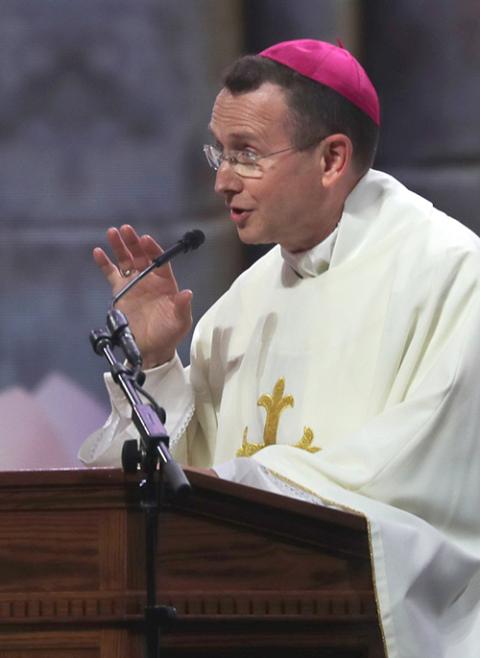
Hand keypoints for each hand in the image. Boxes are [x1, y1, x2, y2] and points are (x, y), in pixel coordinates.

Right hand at [94, 224, 192, 367]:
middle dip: (134, 242)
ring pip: (126, 261)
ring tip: (112, 232)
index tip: (145, 240)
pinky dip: (104, 263)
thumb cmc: (169, 333)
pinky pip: (111, 274)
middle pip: (141, 256)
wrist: (151, 348)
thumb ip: (182, 307)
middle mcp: (150, 279)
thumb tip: (187, 293)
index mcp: (166, 283)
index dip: (152, 250)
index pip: (159, 261)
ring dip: (120, 246)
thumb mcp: (181, 322)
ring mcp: (134, 284)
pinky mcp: (120, 292)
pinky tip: (98, 252)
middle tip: (127, 229)